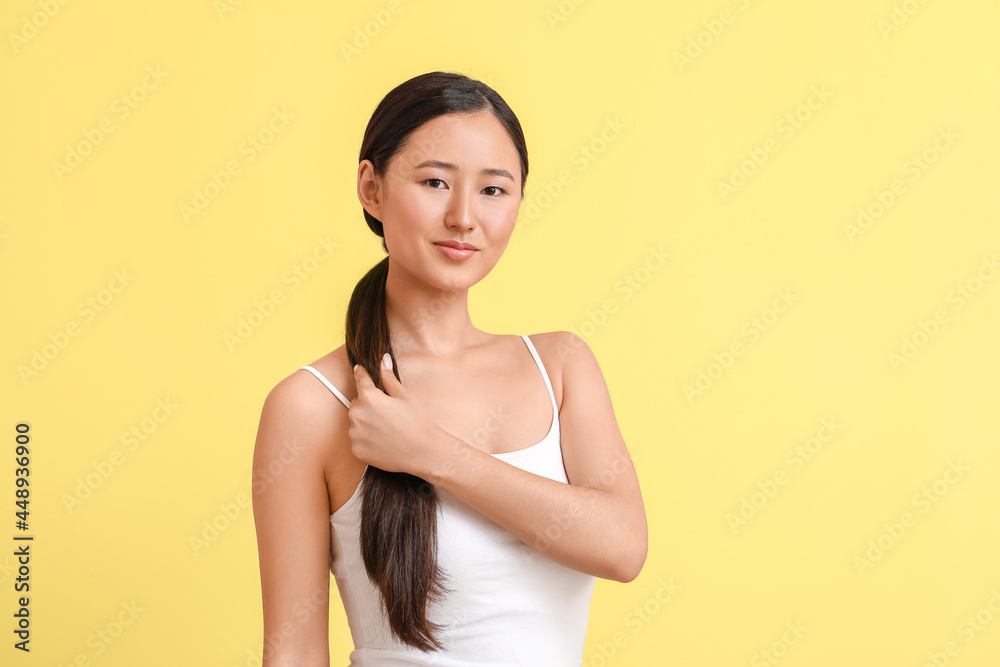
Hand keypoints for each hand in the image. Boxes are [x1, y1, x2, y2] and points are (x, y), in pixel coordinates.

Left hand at [347, 354, 444, 476]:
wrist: (423, 453)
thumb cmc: (416, 423)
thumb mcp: (404, 396)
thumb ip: (389, 378)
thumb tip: (383, 360)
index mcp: (368, 397)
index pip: (360, 379)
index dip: (361, 374)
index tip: (359, 371)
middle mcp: (357, 414)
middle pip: (357, 403)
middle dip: (368, 404)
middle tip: (387, 413)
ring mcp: (355, 434)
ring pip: (356, 422)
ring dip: (366, 422)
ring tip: (386, 429)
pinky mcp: (356, 450)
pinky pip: (357, 439)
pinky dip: (366, 439)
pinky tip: (383, 441)